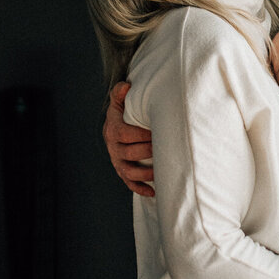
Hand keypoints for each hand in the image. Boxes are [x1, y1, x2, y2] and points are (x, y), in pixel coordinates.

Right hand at [103, 82, 154, 197]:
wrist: (114, 127)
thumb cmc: (122, 114)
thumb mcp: (119, 103)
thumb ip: (120, 94)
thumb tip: (126, 86)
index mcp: (113, 130)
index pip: (125, 134)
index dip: (141, 135)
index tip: (156, 132)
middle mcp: (113, 148)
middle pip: (129, 153)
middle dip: (147, 152)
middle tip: (164, 149)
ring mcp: (117, 161)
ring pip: (129, 171)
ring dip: (145, 173)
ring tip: (161, 171)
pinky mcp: (122, 172)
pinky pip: (129, 183)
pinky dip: (140, 189)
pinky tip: (153, 192)